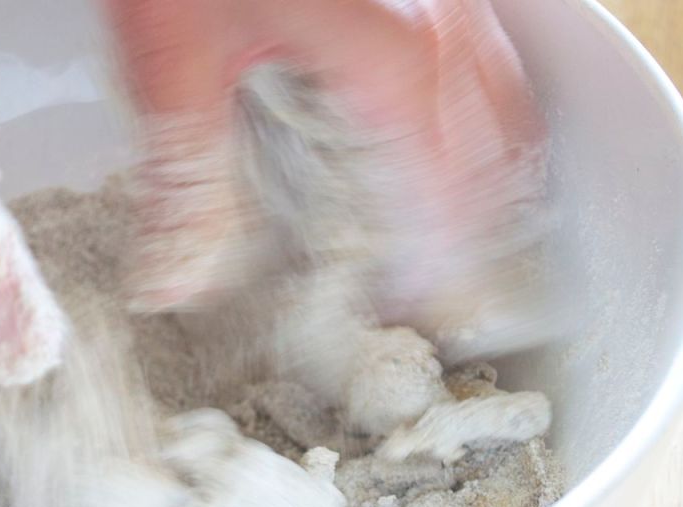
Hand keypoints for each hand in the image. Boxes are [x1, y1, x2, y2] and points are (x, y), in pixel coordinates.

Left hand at [107, 0, 545, 324]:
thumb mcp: (175, 59)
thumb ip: (186, 177)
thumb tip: (177, 277)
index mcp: (387, 61)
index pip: (441, 195)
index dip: (435, 261)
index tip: (418, 303)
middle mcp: (439, 24)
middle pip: (499, 146)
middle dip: (486, 219)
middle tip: (457, 272)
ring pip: (507, 89)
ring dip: (499, 161)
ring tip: (478, 214)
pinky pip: (485, 43)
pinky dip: (484, 97)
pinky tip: (455, 108)